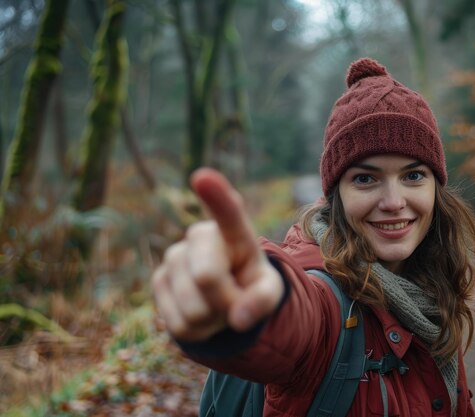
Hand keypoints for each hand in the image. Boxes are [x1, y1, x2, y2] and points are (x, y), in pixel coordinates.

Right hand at [151, 168, 283, 341]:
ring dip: (213, 319)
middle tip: (236, 300)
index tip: (202, 177)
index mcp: (234, 233)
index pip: (228, 213)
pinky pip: (179, 323)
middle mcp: (200, 236)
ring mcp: (174, 257)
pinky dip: (198, 331)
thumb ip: (263, 300)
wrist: (225, 298)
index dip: (216, 196)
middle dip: (226, 301)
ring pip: (193, 306)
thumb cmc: (251, 285)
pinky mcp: (158, 281)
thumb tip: (239, 319)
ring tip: (219, 306)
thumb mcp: (268, 291)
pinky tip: (202, 315)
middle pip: (207, 276)